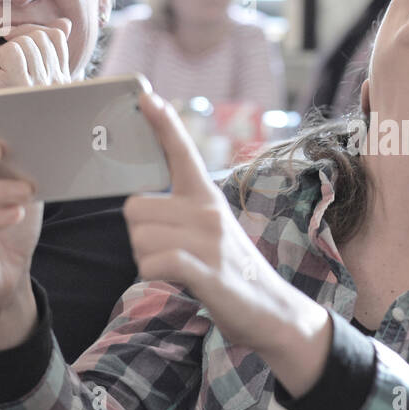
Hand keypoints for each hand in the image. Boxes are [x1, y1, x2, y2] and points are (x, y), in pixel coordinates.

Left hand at [0, 19, 72, 89]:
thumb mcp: (22, 70)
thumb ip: (44, 47)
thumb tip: (66, 22)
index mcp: (61, 81)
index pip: (56, 37)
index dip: (30, 31)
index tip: (9, 43)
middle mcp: (58, 84)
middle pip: (40, 36)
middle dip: (13, 43)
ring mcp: (44, 85)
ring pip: (27, 42)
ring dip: (2, 53)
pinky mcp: (24, 85)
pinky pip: (13, 51)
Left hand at [124, 93, 331, 395]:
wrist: (273, 312)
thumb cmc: (232, 271)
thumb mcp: (211, 231)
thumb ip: (182, 212)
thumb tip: (140, 203)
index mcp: (208, 197)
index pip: (182, 152)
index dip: (163, 123)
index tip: (146, 96)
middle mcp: (209, 211)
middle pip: (135, 207)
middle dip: (139, 234)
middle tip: (168, 251)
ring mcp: (209, 240)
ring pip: (139, 239)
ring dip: (146, 259)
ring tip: (178, 269)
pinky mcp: (206, 270)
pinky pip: (154, 263)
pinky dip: (154, 275)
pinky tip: (174, 279)